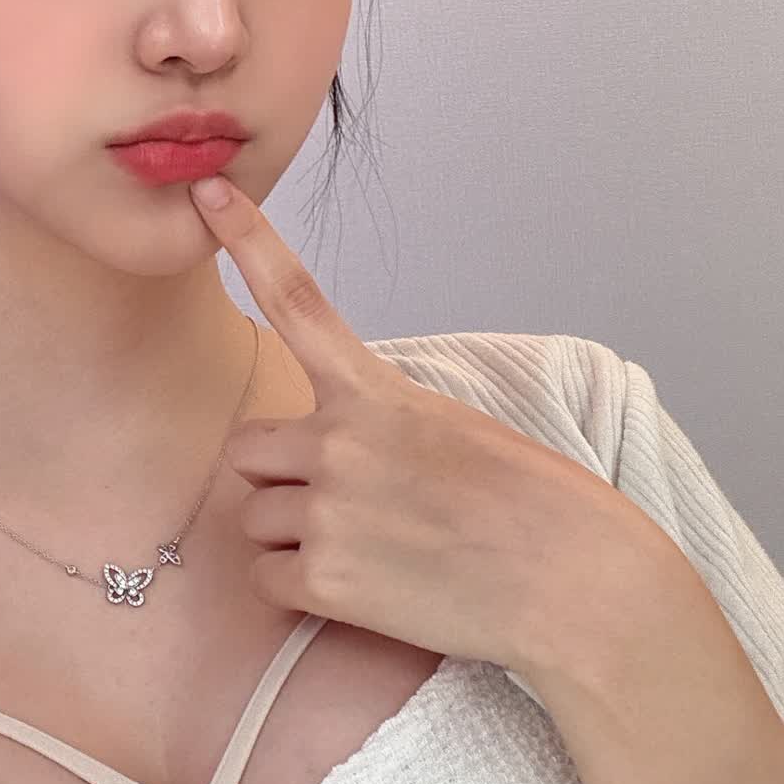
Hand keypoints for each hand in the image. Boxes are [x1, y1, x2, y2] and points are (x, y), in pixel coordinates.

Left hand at [189, 173, 657, 693]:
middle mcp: (340, 443)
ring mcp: (328, 512)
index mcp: (378, 394)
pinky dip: (300, 590)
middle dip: (279, 479)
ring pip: (256, 519)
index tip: (209, 192)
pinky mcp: (326, 581)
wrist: (574, 582)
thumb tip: (327, 460)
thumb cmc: (532, 510)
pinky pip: (266, 580)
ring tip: (373, 553)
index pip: (298, 302)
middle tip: (348, 507)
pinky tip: (366, 590)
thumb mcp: (455, 433)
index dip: (249, 241)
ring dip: (294, 538)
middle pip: (249, 451)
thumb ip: (379, 428)